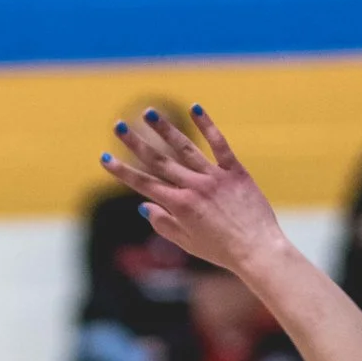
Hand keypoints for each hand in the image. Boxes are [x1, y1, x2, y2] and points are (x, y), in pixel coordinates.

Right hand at [102, 106, 281, 281]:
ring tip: (149, 113)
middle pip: (159, 160)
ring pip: (184, 148)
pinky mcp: (235, 172)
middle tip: (118, 125)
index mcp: (179, 206)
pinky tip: (196, 109)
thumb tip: (144, 206)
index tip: (104, 157)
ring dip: (164, 129)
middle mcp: (194, 187)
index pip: (143, 184)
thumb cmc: (221, 251)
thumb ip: (164, 224)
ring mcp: (214, 177)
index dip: (121, 171)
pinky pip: (219, 144)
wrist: (257, 250)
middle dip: (135, 142)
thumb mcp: (187, 243)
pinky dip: (207, 126)